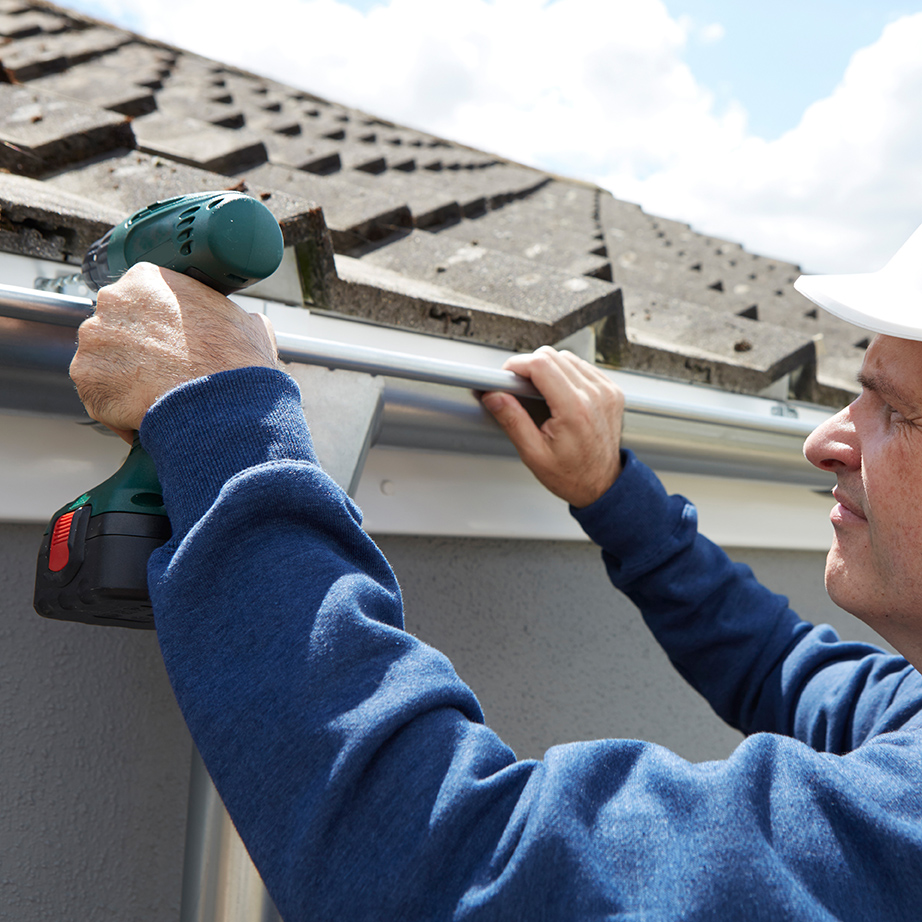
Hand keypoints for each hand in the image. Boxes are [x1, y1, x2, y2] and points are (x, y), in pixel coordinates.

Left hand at [70, 263, 279, 431]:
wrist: (224, 404)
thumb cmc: (235, 363)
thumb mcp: (248, 325)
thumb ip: (232, 318)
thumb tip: (246, 325)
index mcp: (148, 279)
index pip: (140, 299)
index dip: (155, 325)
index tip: (166, 343)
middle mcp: (112, 301)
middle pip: (115, 327)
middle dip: (133, 349)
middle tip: (161, 370)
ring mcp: (94, 339)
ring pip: (103, 360)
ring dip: (123, 378)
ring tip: (155, 396)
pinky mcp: (85, 378)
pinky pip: (97, 394)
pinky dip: (116, 407)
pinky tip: (144, 414)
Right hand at [481, 347, 624, 507]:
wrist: (603, 484)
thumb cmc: (572, 475)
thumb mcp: (534, 454)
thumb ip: (512, 420)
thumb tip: (494, 396)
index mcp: (575, 410)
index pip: (541, 365)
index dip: (517, 365)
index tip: (506, 376)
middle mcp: (595, 395)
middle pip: (553, 356)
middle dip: (529, 367)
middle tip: (519, 387)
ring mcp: (607, 391)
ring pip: (567, 358)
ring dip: (549, 369)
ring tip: (540, 393)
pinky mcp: (612, 390)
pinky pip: (583, 367)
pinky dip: (566, 373)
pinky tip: (559, 392)